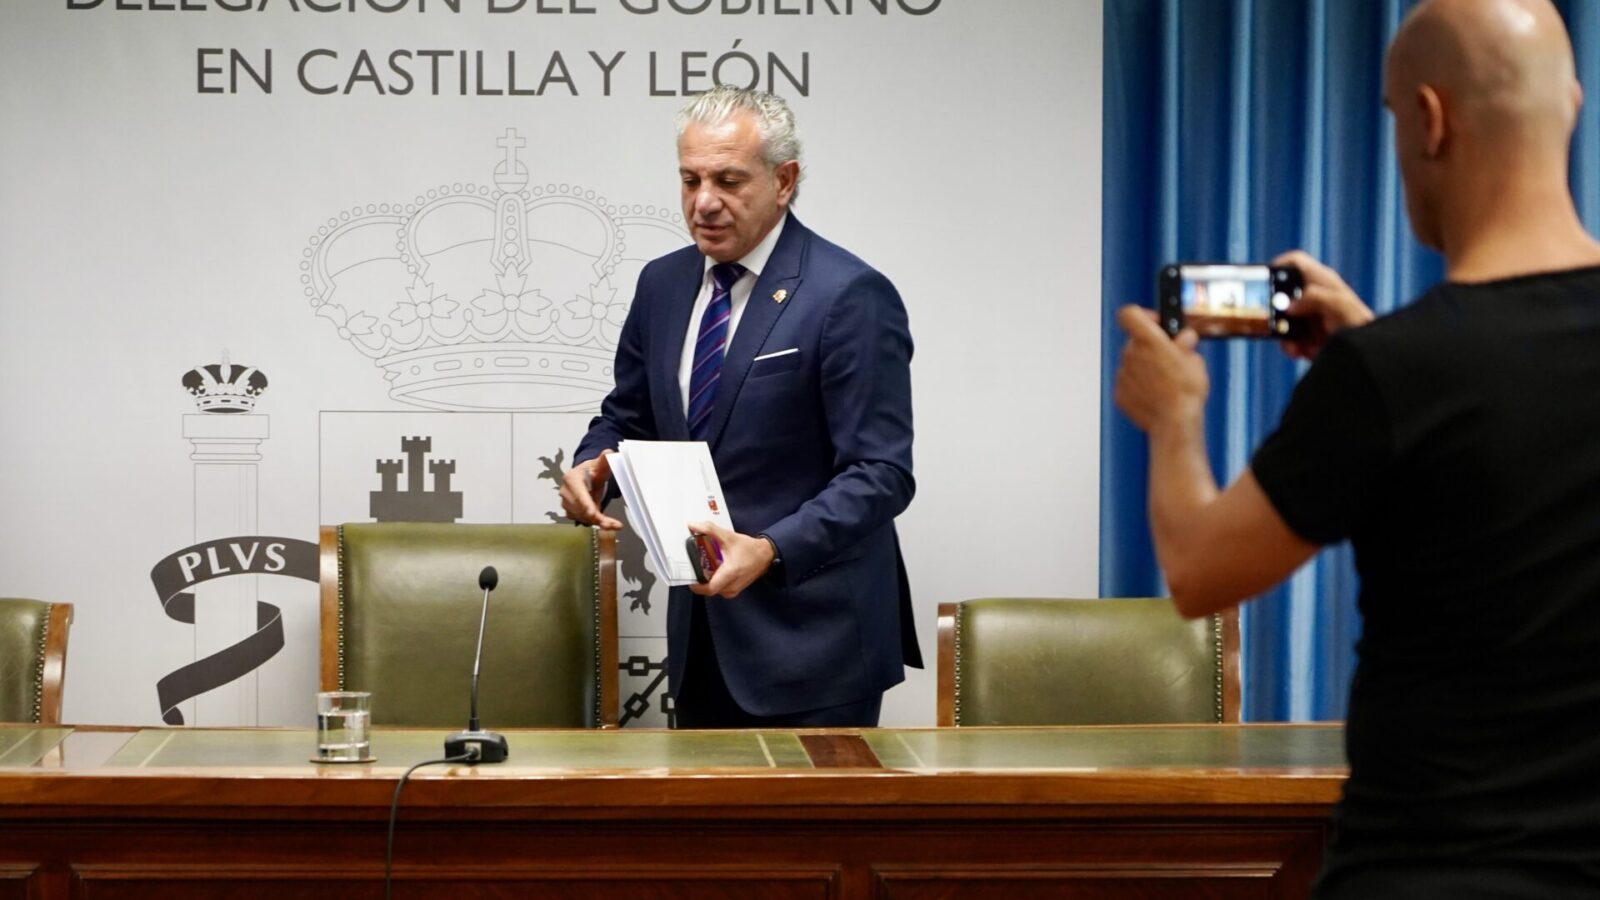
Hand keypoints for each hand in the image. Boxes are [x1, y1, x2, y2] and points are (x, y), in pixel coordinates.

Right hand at [558, 450, 622, 529]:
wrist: (585, 478)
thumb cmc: (592, 471)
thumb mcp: (599, 465)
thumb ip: (604, 460)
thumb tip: (609, 452)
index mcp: (571, 479)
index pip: (579, 493)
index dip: (586, 504)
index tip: (592, 513)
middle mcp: (565, 492)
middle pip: (581, 509)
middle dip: (597, 517)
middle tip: (612, 524)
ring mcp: (566, 504)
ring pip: (583, 517)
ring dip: (599, 522)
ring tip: (614, 525)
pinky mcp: (571, 512)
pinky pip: (584, 521)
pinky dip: (596, 523)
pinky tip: (609, 524)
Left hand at [686, 521, 774, 598]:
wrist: (765, 555)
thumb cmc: (748, 548)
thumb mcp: (728, 536)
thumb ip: (710, 530)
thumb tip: (693, 525)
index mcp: (730, 573)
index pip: (709, 589)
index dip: (697, 586)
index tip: (689, 576)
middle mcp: (732, 585)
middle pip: (709, 589)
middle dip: (700, 580)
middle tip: (694, 568)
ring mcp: (734, 589)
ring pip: (715, 590)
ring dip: (707, 581)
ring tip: (703, 568)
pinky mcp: (735, 589)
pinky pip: (720, 589)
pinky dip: (715, 581)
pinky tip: (713, 571)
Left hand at [1114, 305, 1208, 437]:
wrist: (1174, 423)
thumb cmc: (1186, 392)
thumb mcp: (1195, 361)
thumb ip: (1185, 345)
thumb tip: (1184, 339)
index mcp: (1148, 340)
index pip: (1129, 314)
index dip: (1143, 315)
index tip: (1156, 322)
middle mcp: (1130, 354)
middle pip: (1135, 342)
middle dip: (1150, 347)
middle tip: (1170, 359)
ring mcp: (1122, 375)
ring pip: (1132, 364)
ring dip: (1146, 368)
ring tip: (1166, 383)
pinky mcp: (1119, 394)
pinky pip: (1129, 384)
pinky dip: (1139, 387)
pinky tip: (1157, 396)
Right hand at [1272, 250, 1373, 359]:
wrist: (1367, 355)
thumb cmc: (1360, 325)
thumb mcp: (1340, 305)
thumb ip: (1315, 297)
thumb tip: (1289, 306)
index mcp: (1321, 280)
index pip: (1295, 262)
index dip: (1278, 265)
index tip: (1264, 279)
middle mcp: (1312, 295)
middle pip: (1282, 293)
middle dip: (1276, 309)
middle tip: (1272, 319)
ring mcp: (1308, 315)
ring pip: (1281, 318)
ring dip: (1282, 332)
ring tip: (1293, 344)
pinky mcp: (1306, 335)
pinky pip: (1287, 338)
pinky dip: (1290, 346)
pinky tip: (1301, 351)